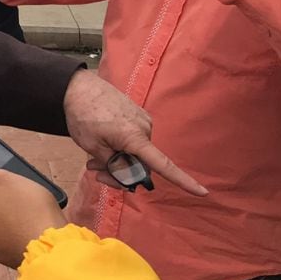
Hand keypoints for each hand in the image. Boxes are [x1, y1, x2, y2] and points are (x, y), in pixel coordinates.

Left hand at [63, 69, 206, 195]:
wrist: (77, 87)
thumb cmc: (83, 116)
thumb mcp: (94, 147)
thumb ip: (115, 166)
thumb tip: (134, 179)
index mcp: (136, 138)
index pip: (163, 165)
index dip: (183, 181)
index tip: (203, 192)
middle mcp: (145, 128)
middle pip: (141, 165)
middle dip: (119, 173)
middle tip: (94, 170)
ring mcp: (142, 120)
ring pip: (135, 153)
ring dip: (115, 160)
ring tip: (92, 156)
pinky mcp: (137, 116)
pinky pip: (133, 140)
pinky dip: (119, 146)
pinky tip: (102, 142)